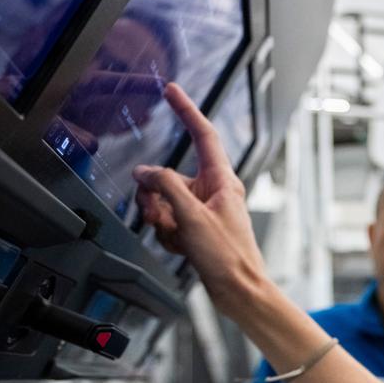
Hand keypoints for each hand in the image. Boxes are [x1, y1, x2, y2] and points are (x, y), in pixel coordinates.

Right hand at [132, 83, 265, 318]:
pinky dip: (168, 235)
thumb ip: (164, 186)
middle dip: (156, 196)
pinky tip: (182, 248)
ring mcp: (205, 211)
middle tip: (160, 215)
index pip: (203, 135)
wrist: (239, 291)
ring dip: (161, 220)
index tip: (172, 91)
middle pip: (169, 176)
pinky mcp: (197, 228)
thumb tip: (144, 172)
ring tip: (178, 237)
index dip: (187, 111)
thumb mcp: (191, 215)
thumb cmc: (228, 256)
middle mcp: (215, 191)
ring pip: (164, 202)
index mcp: (223, 180)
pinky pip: (169, 222)